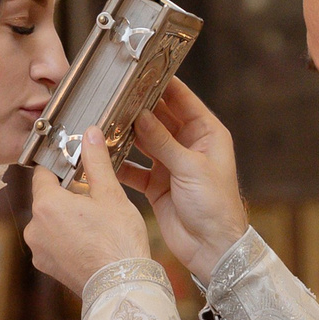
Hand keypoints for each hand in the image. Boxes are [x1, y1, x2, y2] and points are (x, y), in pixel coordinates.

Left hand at [23, 134, 150, 294]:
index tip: (76, 166)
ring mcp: (38, 250)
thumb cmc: (118, 240)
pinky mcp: (46, 266)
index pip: (43, 172)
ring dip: (66, 218)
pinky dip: (66, 238)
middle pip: (47, 199)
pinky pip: (53, 242)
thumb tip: (90, 133)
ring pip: (49, 222)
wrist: (122, 287)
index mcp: (46, 204)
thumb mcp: (110, 194)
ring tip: (95, 223)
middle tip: (95, 199)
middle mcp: (34, 227)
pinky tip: (90, 241)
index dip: (60, 166)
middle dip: (67, 195)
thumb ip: (96, 161)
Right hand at [120, 79, 248, 281]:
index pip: (182, 100)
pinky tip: (103, 155)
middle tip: (114, 95)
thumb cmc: (215, 205)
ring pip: (144, 142)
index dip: (163, 84)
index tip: (142, 71)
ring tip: (104, 122)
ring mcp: (171, 165)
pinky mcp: (156, 185)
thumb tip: (141, 115)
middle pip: (159, 119)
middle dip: (138, 108)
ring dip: (126, 135)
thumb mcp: (190, 167)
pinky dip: (120, 163)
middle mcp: (188, 146)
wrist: (212, 248)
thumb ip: (163, 141)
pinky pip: (134, 168)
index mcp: (207, 134)